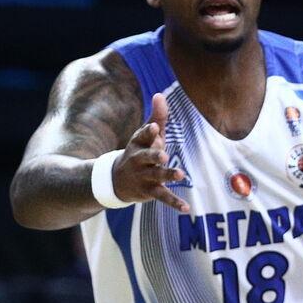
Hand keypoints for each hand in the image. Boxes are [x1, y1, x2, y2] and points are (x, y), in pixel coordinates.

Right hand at [111, 93, 188, 211]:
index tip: (154, 127)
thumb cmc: (138, 153)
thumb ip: (157, 117)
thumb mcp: (145, 135)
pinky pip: (162, 197)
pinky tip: (186, 208)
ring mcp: (144, 176)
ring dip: (168, 175)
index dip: (148, 132)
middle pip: (147, 157)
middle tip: (164, 154)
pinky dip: (174, 203)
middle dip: (154, 155)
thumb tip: (161, 94)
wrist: (116, 180)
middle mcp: (140, 160)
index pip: (142, 136)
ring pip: (156, 176)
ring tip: (181, 174)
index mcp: (138, 144)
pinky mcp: (149, 191)